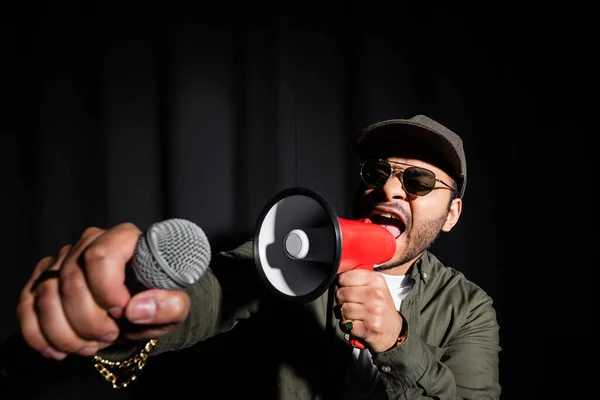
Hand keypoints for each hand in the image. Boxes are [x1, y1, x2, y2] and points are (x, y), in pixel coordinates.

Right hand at [16, 222, 190, 359]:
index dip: (107, 291)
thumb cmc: (159, 301)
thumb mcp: (177, 307)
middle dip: (88, 320)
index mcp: (125, 238)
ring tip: (89, 345)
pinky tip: (59, 350)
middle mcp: (91, 241)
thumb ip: (168, 305)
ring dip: (65, 332)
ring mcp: (63, 258)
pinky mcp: (43, 278)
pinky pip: (27, 306)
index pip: (102, 256)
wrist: (141, 309)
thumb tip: (137, 308)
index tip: (122, 313)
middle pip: (72, 281)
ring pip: (46, 296)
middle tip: (109, 336)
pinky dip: (39, 335)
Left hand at [336, 269, 402, 352]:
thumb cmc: (380, 306)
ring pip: (342, 309)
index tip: (347, 288)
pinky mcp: (368, 327)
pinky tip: (354, 323)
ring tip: (352, 313)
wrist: (393, 329)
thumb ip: (358, 278)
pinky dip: (346, 325)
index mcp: (376, 280)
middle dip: (341, 299)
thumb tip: (336, 273)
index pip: (345, 276)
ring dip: (343, 313)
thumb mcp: (375, 286)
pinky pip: (345, 324)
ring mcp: (372, 312)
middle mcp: (376, 294)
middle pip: (341, 293)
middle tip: (349, 302)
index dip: (341, 283)